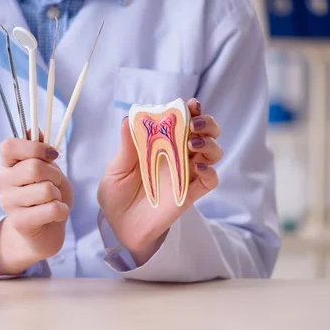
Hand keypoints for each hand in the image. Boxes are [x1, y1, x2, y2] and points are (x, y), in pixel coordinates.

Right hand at [0, 133, 72, 274]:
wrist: (44, 232)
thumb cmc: (46, 197)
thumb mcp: (47, 169)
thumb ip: (40, 150)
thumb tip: (33, 129)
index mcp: (7, 165)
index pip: (8, 146)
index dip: (34, 148)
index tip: (51, 155)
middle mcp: (2, 182)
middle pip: (34, 167)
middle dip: (54, 175)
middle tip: (55, 184)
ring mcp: (7, 203)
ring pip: (46, 190)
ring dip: (58, 195)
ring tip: (52, 201)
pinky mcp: (19, 222)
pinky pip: (51, 209)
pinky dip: (62, 210)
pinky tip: (56, 214)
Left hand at [97, 99, 221, 264]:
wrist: (119, 225)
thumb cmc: (116, 193)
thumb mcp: (117, 169)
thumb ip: (127, 146)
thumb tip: (128, 118)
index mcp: (161, 144)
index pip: (182, 122)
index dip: (191, 111)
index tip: (191, 104)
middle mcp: (178, 156)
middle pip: (205, 133)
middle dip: (207, 123)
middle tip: (195, 124)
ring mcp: (186, 174)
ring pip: (213, 153)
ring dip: (209, 144)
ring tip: (193, 145)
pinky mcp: (190, 193)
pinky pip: (210, 180)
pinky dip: (210, 172)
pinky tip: (198, 169)